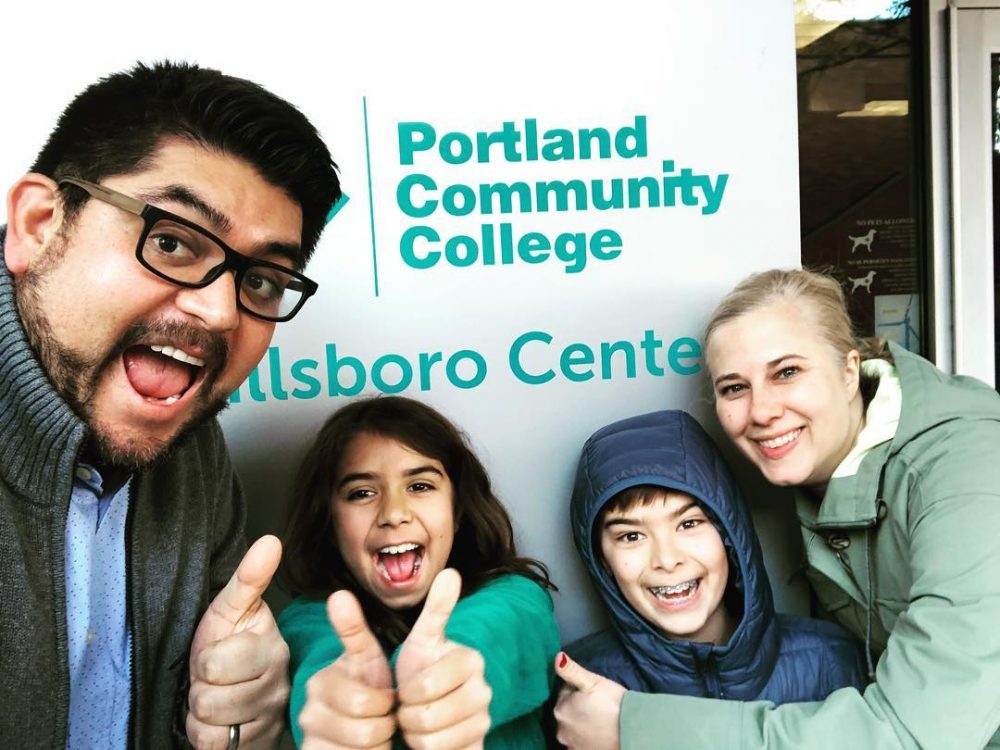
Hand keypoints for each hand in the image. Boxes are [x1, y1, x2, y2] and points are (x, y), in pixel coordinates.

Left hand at [187, 535, 289, 748]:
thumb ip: (248, 577)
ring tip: (217, 696)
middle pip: (210, 700)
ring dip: (202, 715)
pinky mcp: (260, 744)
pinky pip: (215, 748)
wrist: (239, 683)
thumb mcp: (232, 608)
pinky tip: (220, 722)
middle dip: (201, 689)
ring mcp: (270, 718)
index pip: (215, 665)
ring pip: (211, 727)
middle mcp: (278, 685)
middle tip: (215, 678)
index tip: (217, 652)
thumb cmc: (233, 641)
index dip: (204, 661)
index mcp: (272, 648)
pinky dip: (208, 737)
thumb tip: (270, 541)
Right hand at [296, 589, 395, 748]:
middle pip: (365, 730)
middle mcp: (308, 712)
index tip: (388, 697)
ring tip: (376, 731)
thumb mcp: (368, 655)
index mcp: (321, 682)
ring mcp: (311, 740)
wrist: (363, 723)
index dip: (386, 703)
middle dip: (385, 724)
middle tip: (384, 716)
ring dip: (378, 744)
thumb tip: (337, 593)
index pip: (364, 702)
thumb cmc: (368, 687)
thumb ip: (354, 627)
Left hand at [395, 569, 491, 749]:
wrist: (428, 713)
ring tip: (418, 722)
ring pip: (432, 741)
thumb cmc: (420, 674)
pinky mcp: (480, 745)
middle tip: (410, 706)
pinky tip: (430, 740)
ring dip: (415, 735)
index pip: (424, 685)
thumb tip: (450, 571)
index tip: (407, 685)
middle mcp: (484, 689)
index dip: (406, 691)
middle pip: (427, 716)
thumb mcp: (418, 642)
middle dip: (408, 715)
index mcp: (471, 659)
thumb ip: (434, 609)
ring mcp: (484, 720)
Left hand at [553, 652, 625, 749]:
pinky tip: (598, 732)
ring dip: (581, 722)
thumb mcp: (592, 681)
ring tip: (600, 719)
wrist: (632, 731)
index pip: (565, 692)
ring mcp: (570, 744)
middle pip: (567, 711)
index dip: (579, 690)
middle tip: (598, 705)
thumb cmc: (612, 703)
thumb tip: (557, 657)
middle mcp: (560, 729)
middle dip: (578, 706)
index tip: (593, 692)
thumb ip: (571, 671)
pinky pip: (579, 742)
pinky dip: (585, 737)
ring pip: (573, 727)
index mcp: (560, 708)